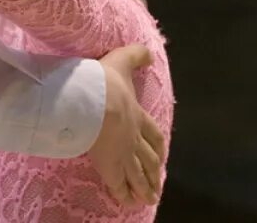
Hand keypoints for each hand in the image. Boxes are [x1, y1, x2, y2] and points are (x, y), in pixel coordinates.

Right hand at [89, 45, 165, 206]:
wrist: (95, 100)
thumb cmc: (106, 82)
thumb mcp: (122, 61)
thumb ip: (135, 55)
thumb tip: (149, 53)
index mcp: (137, 116)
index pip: (152, 134)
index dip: (158, 146)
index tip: (162, 156)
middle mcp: (133, 138)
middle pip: (148, 159)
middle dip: (154, 172)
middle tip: (158, 184)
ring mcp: (122, 154)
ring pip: (137, 175)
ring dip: (145, 187)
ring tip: (149, 199)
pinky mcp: (109, 166)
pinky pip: (118, 185)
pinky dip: (124, 195)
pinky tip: (128, 202)